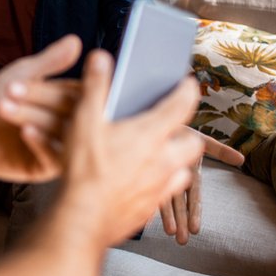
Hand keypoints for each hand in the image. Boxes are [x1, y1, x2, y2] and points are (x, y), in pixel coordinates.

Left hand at [0, 35, 82, 182]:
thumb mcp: (23, 76)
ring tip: (6, 105)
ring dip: (34, 117)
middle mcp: (74, 126)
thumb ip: (49, 61)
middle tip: (12, 88)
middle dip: (42, 97)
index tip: (63, 76)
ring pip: (63, 133)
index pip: (85, 91)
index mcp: (72, 102)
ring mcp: (63, 148)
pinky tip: (24, 130)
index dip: (72, 82)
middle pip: (74, 111)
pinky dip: (41, 142)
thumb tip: (76, 41)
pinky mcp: (48, 167)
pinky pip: (54, 158)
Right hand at [58, 49, 204, 246]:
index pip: (182, 105)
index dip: (188, 90)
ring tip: (159, 155)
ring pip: (184, 170)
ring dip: (176, 160)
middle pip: (193, 142)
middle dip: (186, 132)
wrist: (82, 217)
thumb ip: (95, 87)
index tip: (188, 83)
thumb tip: (101, 57)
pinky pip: (168, 192)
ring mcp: (160, 185)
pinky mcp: (151, 206)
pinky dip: (163, 184)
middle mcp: (163, 159)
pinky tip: (146, 181)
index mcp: (150, 134)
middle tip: (171, 127)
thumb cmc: (84, 168)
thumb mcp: (84, 120)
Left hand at [159, 131, 243, 244]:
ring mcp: (163, 177)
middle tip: (182, 242)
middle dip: (182, 222)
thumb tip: (241, 160)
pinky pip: (148, 188)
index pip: (194, 197)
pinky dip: (149, 202)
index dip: (195, 212)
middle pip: (180, 204)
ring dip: (168, 217)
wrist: (161, 123)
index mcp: (190, 174)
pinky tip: (145, 216)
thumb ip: (220, 151)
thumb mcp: (202, 141)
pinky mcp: (150, 173)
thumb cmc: (182, 131)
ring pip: (166, 200)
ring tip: (171, 234)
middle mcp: (177, 179)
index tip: (196, 230)